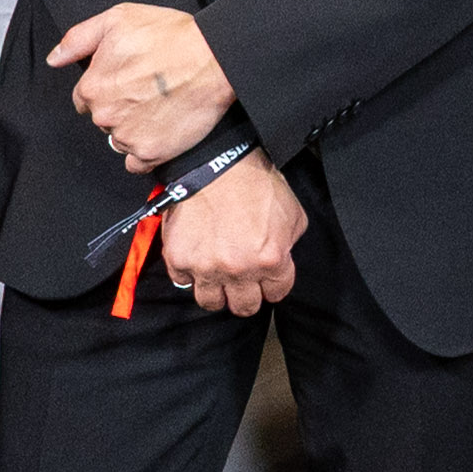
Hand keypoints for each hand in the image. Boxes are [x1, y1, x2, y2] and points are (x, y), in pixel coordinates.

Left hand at [48, 3, 233, 170]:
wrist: (216, 58)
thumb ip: (78, 38)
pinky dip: (146, 152)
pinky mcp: (152, 153)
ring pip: (120, 140)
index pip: (85, 98)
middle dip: (120, 108)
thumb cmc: (172, 36)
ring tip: (160, 108)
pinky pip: (137, 163)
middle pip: (103, 119)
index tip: (127, 81)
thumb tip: (55, 57)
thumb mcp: (118, 19)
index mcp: (92, 86)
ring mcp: (128, 136)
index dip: (106, 87)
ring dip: (134, 129)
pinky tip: (160, 132)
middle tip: (148, 91)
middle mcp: (105, 115)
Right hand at [161, 156, 303, 315]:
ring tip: (219, 277)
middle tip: (244, 281)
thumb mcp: (293, 214)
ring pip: (211, 303)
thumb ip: (289, 244)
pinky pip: (183, 281)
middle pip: (244, 307)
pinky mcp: (179, 259)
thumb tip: (281, 258)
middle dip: (247, 295)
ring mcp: (206, 267)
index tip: (267, 278)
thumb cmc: (256, 185)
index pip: (276, 294)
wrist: (216, 164)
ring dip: (218, 292)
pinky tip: (199, 259)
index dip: (273, 285)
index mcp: (270, 260)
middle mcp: (238, 270)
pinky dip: (190, 274)